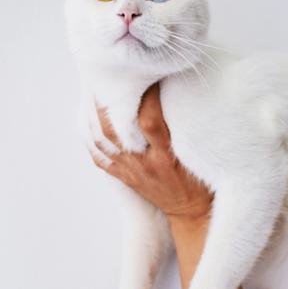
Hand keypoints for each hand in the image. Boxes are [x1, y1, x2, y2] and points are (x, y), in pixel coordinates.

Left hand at [90, 83, 212, 223]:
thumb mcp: (200, 155)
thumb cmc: (201, 181)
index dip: (146, 96)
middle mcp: (143, 164)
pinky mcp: (124, 177)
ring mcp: (131, 171)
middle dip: (106, 101)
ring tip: (90, 91)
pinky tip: (85, 121)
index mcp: (166, 157)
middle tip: (103, 77)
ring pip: (101, 141)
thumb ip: (187, 128)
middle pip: (114, 130)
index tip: (145, 75)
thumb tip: (178, 93)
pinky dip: (90, 138)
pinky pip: (99, 157)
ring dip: (92, 115)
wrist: (192, 213)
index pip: (149, 121)